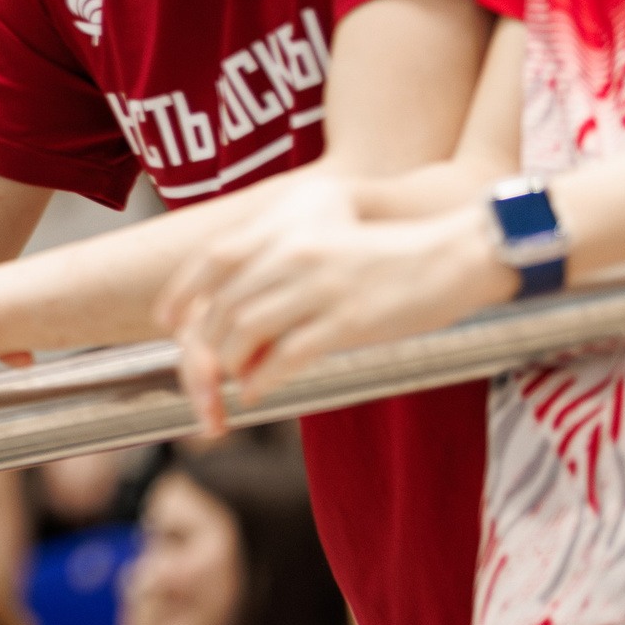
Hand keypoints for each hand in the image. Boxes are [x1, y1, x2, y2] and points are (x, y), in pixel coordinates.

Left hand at [163, 205, 510, 431]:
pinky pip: (287, 356)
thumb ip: (281, 263)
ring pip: (245, 330)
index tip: (169, 325)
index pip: (211, 258)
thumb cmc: (389, 255)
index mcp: (286, 230)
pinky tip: (260, 393)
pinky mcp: (348, 320)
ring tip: (232, 385)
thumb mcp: (326, 242)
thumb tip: (238, 306)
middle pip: (222, 304)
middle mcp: (294, 252)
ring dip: (228, 366)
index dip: (181, 293)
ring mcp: (319, 285)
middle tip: (201, 380)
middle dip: (202, 348)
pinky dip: (263, 380)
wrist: (454, 257)